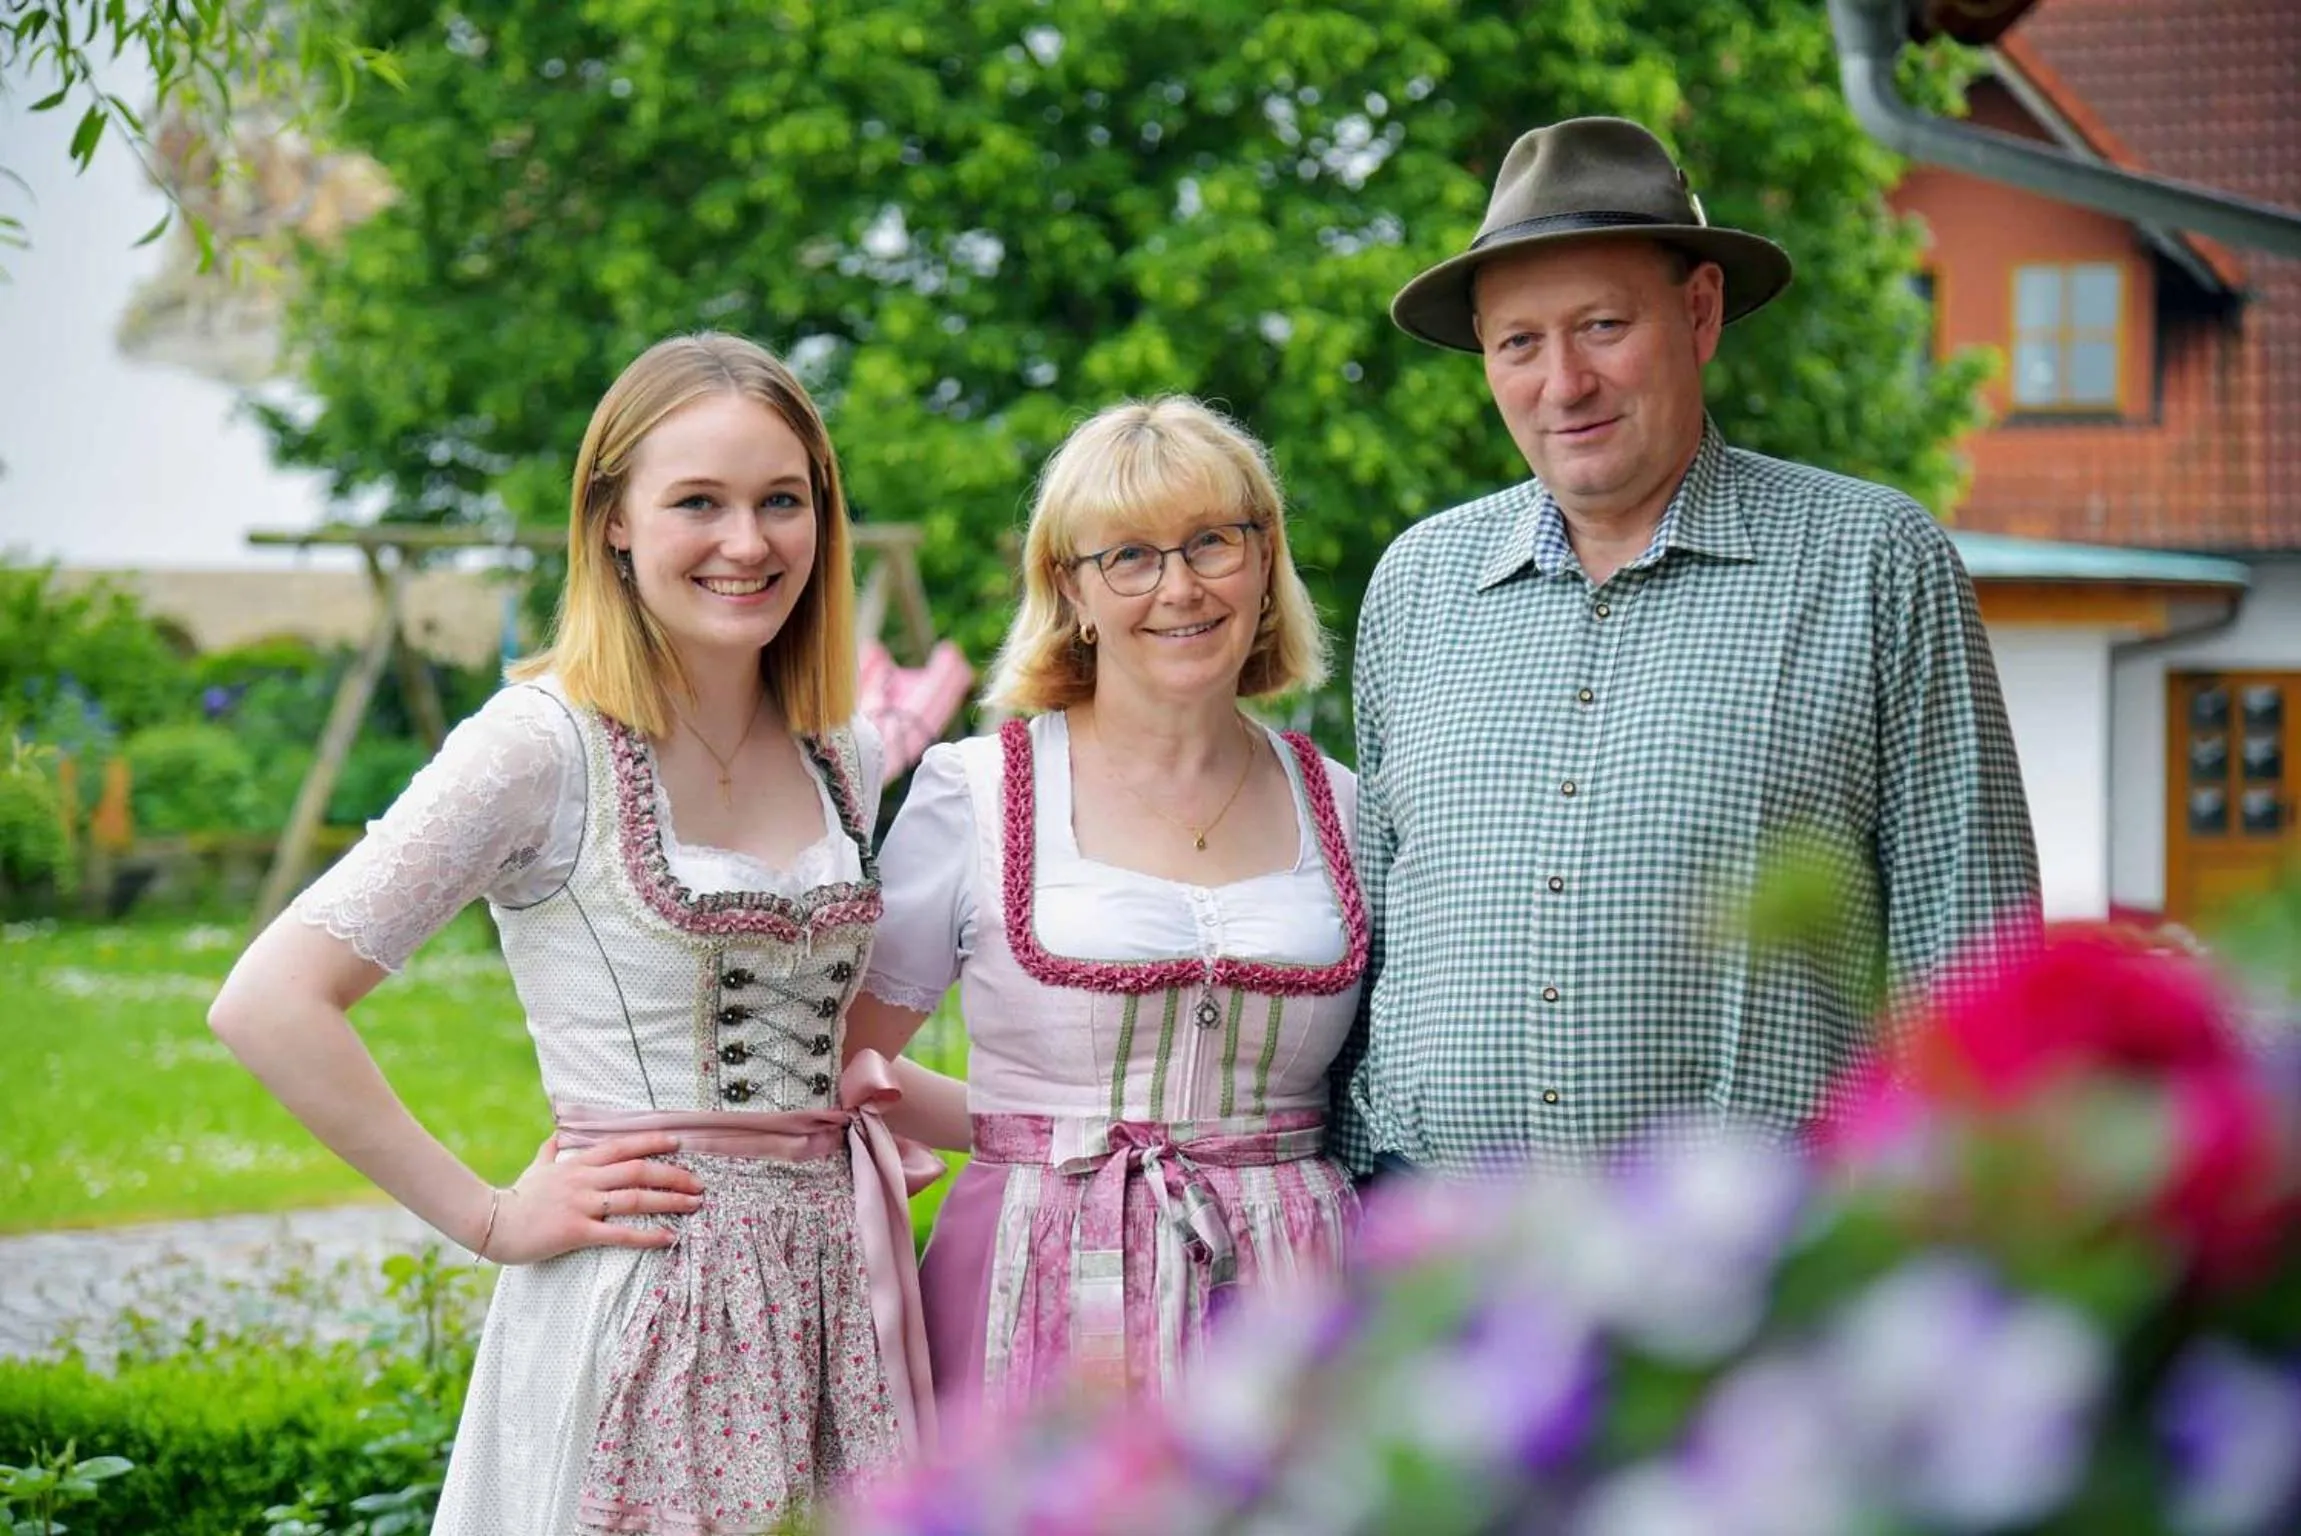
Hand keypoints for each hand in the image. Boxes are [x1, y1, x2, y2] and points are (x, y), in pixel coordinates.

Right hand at [481, 1131, 706, 1264]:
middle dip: (673, 1174)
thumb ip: (550, 1151)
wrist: (492, 1223)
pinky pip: (619, 1233)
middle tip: (699, 1182)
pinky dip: (647, 1234)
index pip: (622, 1146)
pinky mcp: (577, 1232)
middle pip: (638, 1170)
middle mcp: (584, 1180)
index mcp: (578, 1164)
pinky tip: (668, 1237)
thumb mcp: (535, 1169)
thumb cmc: (517, 1197)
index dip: (652, 1142)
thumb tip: (557, 1135)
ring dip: (669, 1201)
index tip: (678, 1142)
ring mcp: (582, 1205)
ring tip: (694, 1204)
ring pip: (634, 1198)